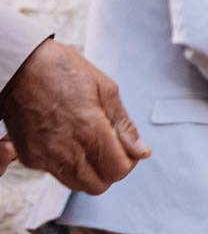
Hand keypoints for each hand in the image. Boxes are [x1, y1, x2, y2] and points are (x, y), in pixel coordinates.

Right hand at [0, 38, 148, 193]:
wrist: (20, 68)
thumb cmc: (64, 71)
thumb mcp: (105, 89)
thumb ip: (124, 125)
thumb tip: (142, 151)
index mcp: (90, 130)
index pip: (117, 170)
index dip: (129, 162)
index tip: (129, 148)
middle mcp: (66, 149)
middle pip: (98, 185)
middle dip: (111, 171)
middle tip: (113, 149)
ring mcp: (44, 156)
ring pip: (77, 185)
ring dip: (91, 173)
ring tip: (93, 146)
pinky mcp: (29, 158)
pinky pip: (56, 174)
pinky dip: (69, 167)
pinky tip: (72, 143)